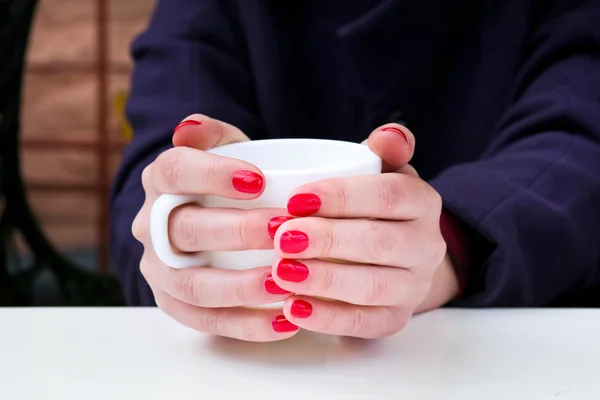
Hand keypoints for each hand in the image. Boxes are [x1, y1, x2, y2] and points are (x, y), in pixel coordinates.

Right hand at [131, 115, 298, 341]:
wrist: (213, 217)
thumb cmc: (230, 182)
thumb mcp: (226, 149)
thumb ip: (215, 134)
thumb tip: (191, 127)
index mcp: (161, 181)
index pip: (173, 172)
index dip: (212, 175)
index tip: (259, 180)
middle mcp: (150, 226)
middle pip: (184, 230)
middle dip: (236, 232)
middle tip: (283, 230)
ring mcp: (159, 269)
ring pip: (191, 284)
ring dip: (240, 286)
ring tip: (285, 282)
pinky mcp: (174, 304)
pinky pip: (204, 322)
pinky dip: (245, 326)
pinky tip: (285, 321)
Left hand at [269, 124, 458, 338]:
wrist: (397, 258)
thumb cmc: (375, 208)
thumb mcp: (382, 174)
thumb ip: (383, 153)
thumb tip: (390, 135)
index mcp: (422, 203)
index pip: (389, 196)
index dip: (343, 197)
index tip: (296, 199)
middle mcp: (426, 246)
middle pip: (380, 243)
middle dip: (328, 240)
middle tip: (282, 237)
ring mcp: (414, 287)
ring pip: (373, 287)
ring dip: (324, 280)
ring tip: (282, 272)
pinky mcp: (394, 320)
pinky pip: (365, 324)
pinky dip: (328, 319)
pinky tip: (293, 310)